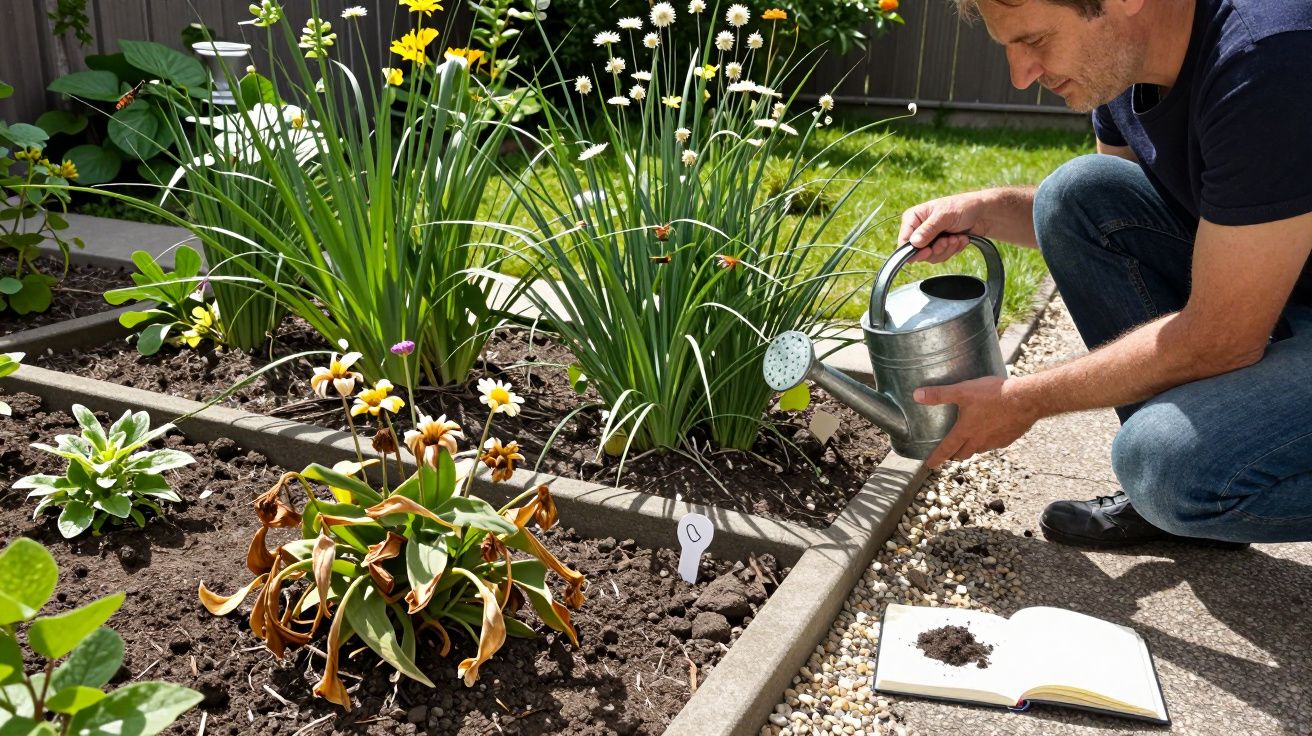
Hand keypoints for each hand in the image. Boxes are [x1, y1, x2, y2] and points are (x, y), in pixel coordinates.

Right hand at [898, 192, 988, 263]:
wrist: (983, 213)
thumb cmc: (963, 206)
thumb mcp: (944, 216)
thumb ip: (928, 230)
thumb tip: (914, 242)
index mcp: (914, 218)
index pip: (904, 239)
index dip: (912, 250)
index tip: (926, 251)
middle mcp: (919, 229)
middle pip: (917, 252)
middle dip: (936, 248)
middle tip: (947, 240)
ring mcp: (930, 239)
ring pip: (931, 257)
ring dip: (947, 249)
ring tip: (956, 238)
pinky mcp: (941, 246)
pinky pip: (942, 257)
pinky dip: (953, 250)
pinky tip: (961, 239)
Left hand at [914, 376, 1037, 466]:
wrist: (1026, 399)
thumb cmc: (994, 394)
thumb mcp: (963, 390)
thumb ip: (940, 394)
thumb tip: (917, 395)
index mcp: (965, 431)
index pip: (946, 449)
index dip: (936, 457)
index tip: (929, 464)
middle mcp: (979, 441)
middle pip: (963, 453)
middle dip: (955, 454)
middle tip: (950, 451)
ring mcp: (995, 441)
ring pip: (980, 450)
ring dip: (972, 448)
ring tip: (970, 440)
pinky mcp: (1009, 438)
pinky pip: (995, 444)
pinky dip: (989, 442)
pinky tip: (991, 432)